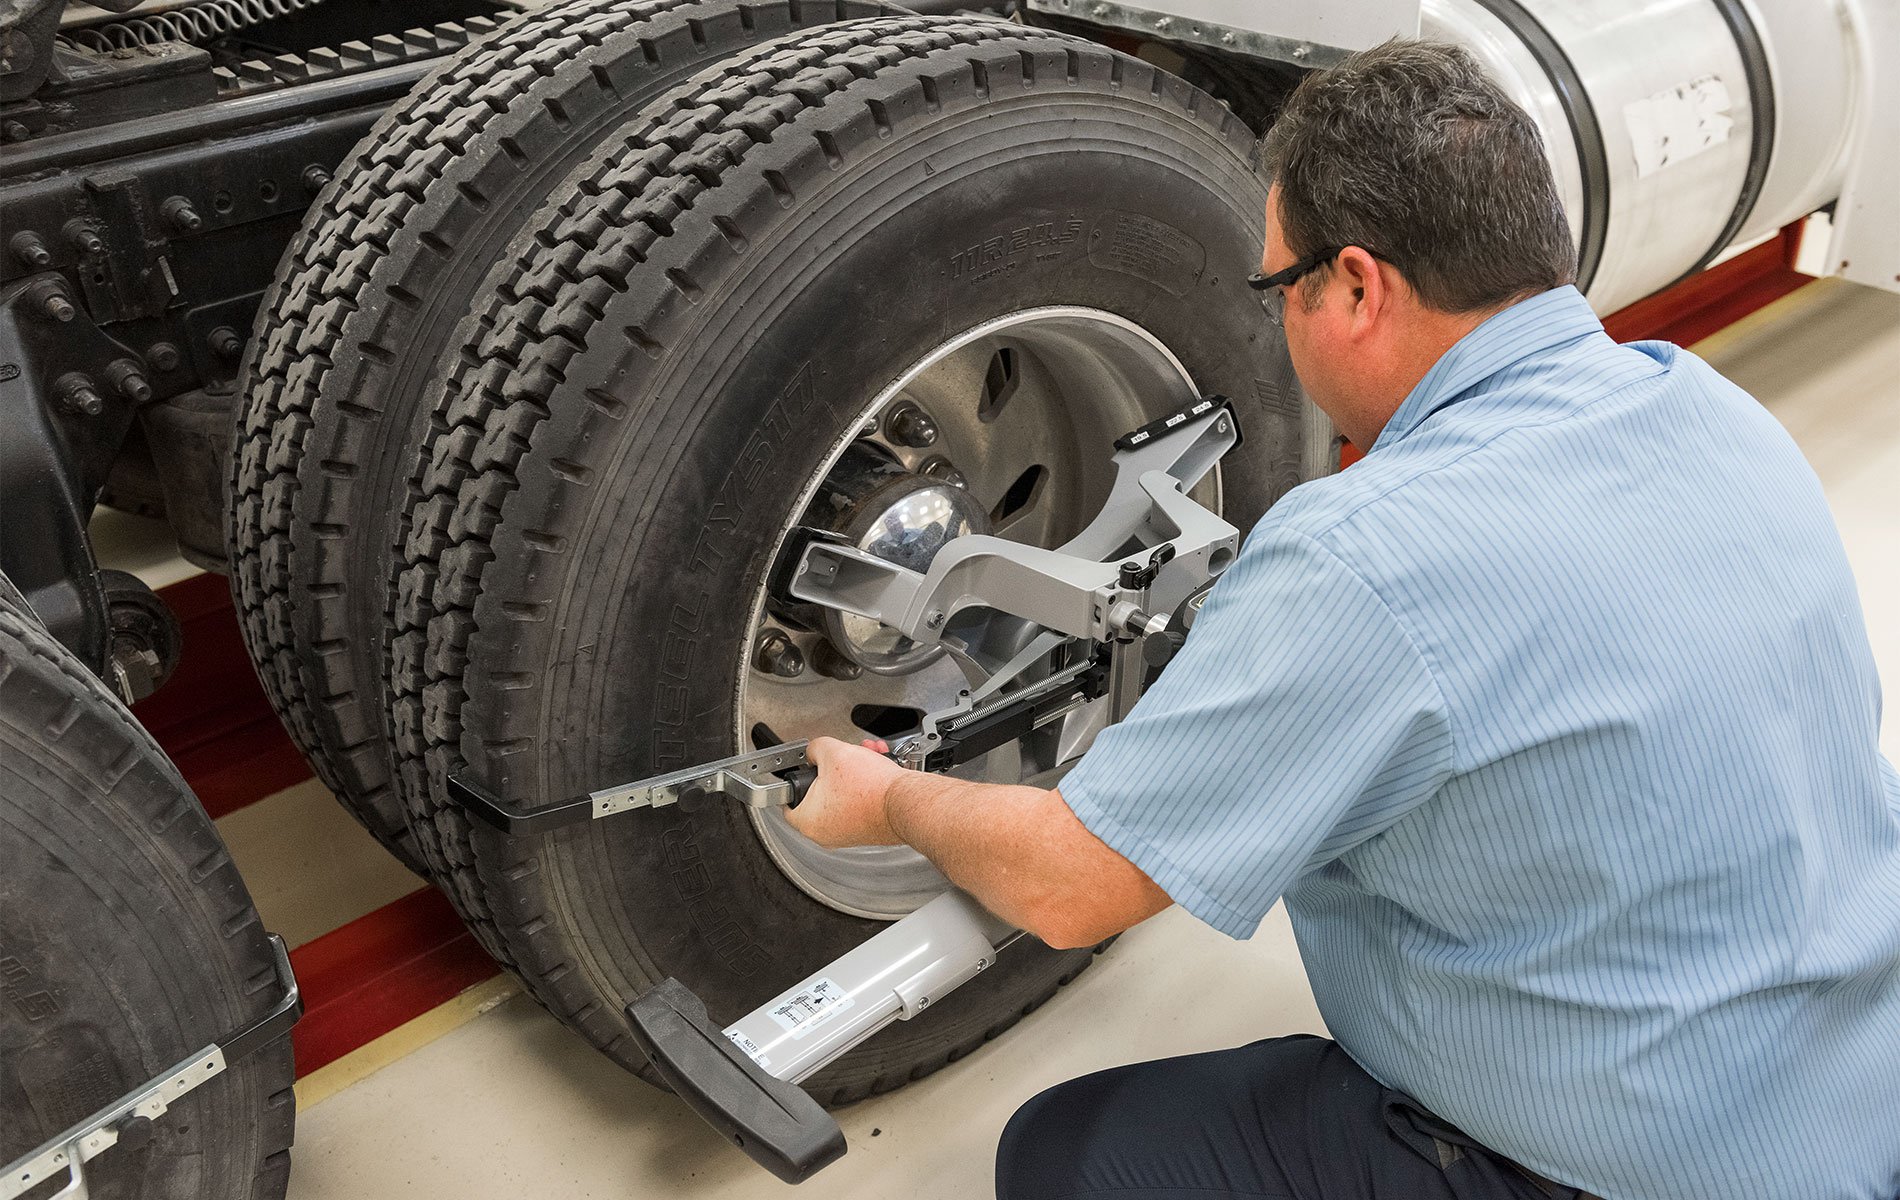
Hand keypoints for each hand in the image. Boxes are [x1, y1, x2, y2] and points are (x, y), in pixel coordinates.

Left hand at [784, 736, 907, 847]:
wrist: (905, 802)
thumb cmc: (871, 788)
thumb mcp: (834, 752)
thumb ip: (815, 748)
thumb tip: (815, 751)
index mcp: (808, 822)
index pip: (787, 803)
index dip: (795, 780)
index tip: (803, 770)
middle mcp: (826, 834)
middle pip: (819, 794)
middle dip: (833, 769)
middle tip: (841, 758)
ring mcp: (847, 834)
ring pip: (841, 795)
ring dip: (852, 772)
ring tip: (865, 756)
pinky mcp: (866, 830)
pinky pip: (858, 803)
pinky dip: (864, 785)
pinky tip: (875, 768)